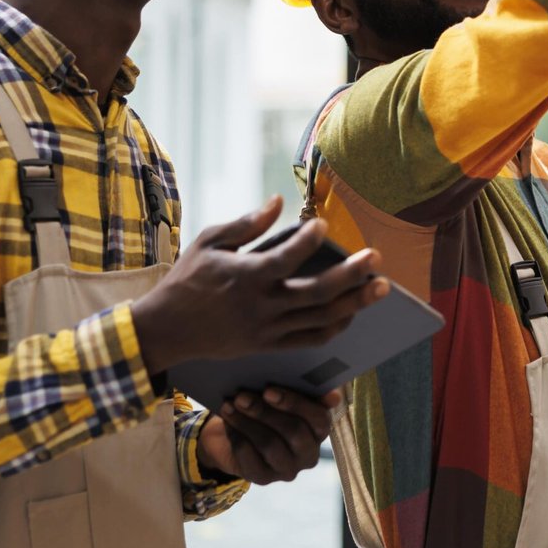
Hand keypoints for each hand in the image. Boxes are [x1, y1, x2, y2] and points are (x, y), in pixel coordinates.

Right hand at [131, 196, 388, 373]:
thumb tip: (278, 201)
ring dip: (354, 303)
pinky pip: (310, 340)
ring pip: (321, 319)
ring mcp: (268, 329)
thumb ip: (246, 224)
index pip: (287, 258)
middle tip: (377, 258)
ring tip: (379, 287)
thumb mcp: (209, 242)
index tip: (323, 224)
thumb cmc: (187, 279)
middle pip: (317, 293)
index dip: (309, 241)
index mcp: (246, 276)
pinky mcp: (269, 345)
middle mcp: (262, 306)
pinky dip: (334, 327)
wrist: (167, 329)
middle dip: (352, 275)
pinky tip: (352, 313)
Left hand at [197, 385, 341, 483]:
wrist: (238, 433)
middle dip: (265, 412)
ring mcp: (287, 470)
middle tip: (242, 396)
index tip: (269, 389)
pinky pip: (250, 457)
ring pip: (269, 444)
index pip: (319, 419)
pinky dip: (236, 435)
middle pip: (293, 432)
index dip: (295, 404)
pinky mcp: (263, 479)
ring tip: (230, 405)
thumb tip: (333, 396)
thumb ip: (306, 392)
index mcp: (320, 431)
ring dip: (247, 422)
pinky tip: (228, 420)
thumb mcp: (285, 397)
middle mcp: (308, 454)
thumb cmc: (268, 408)